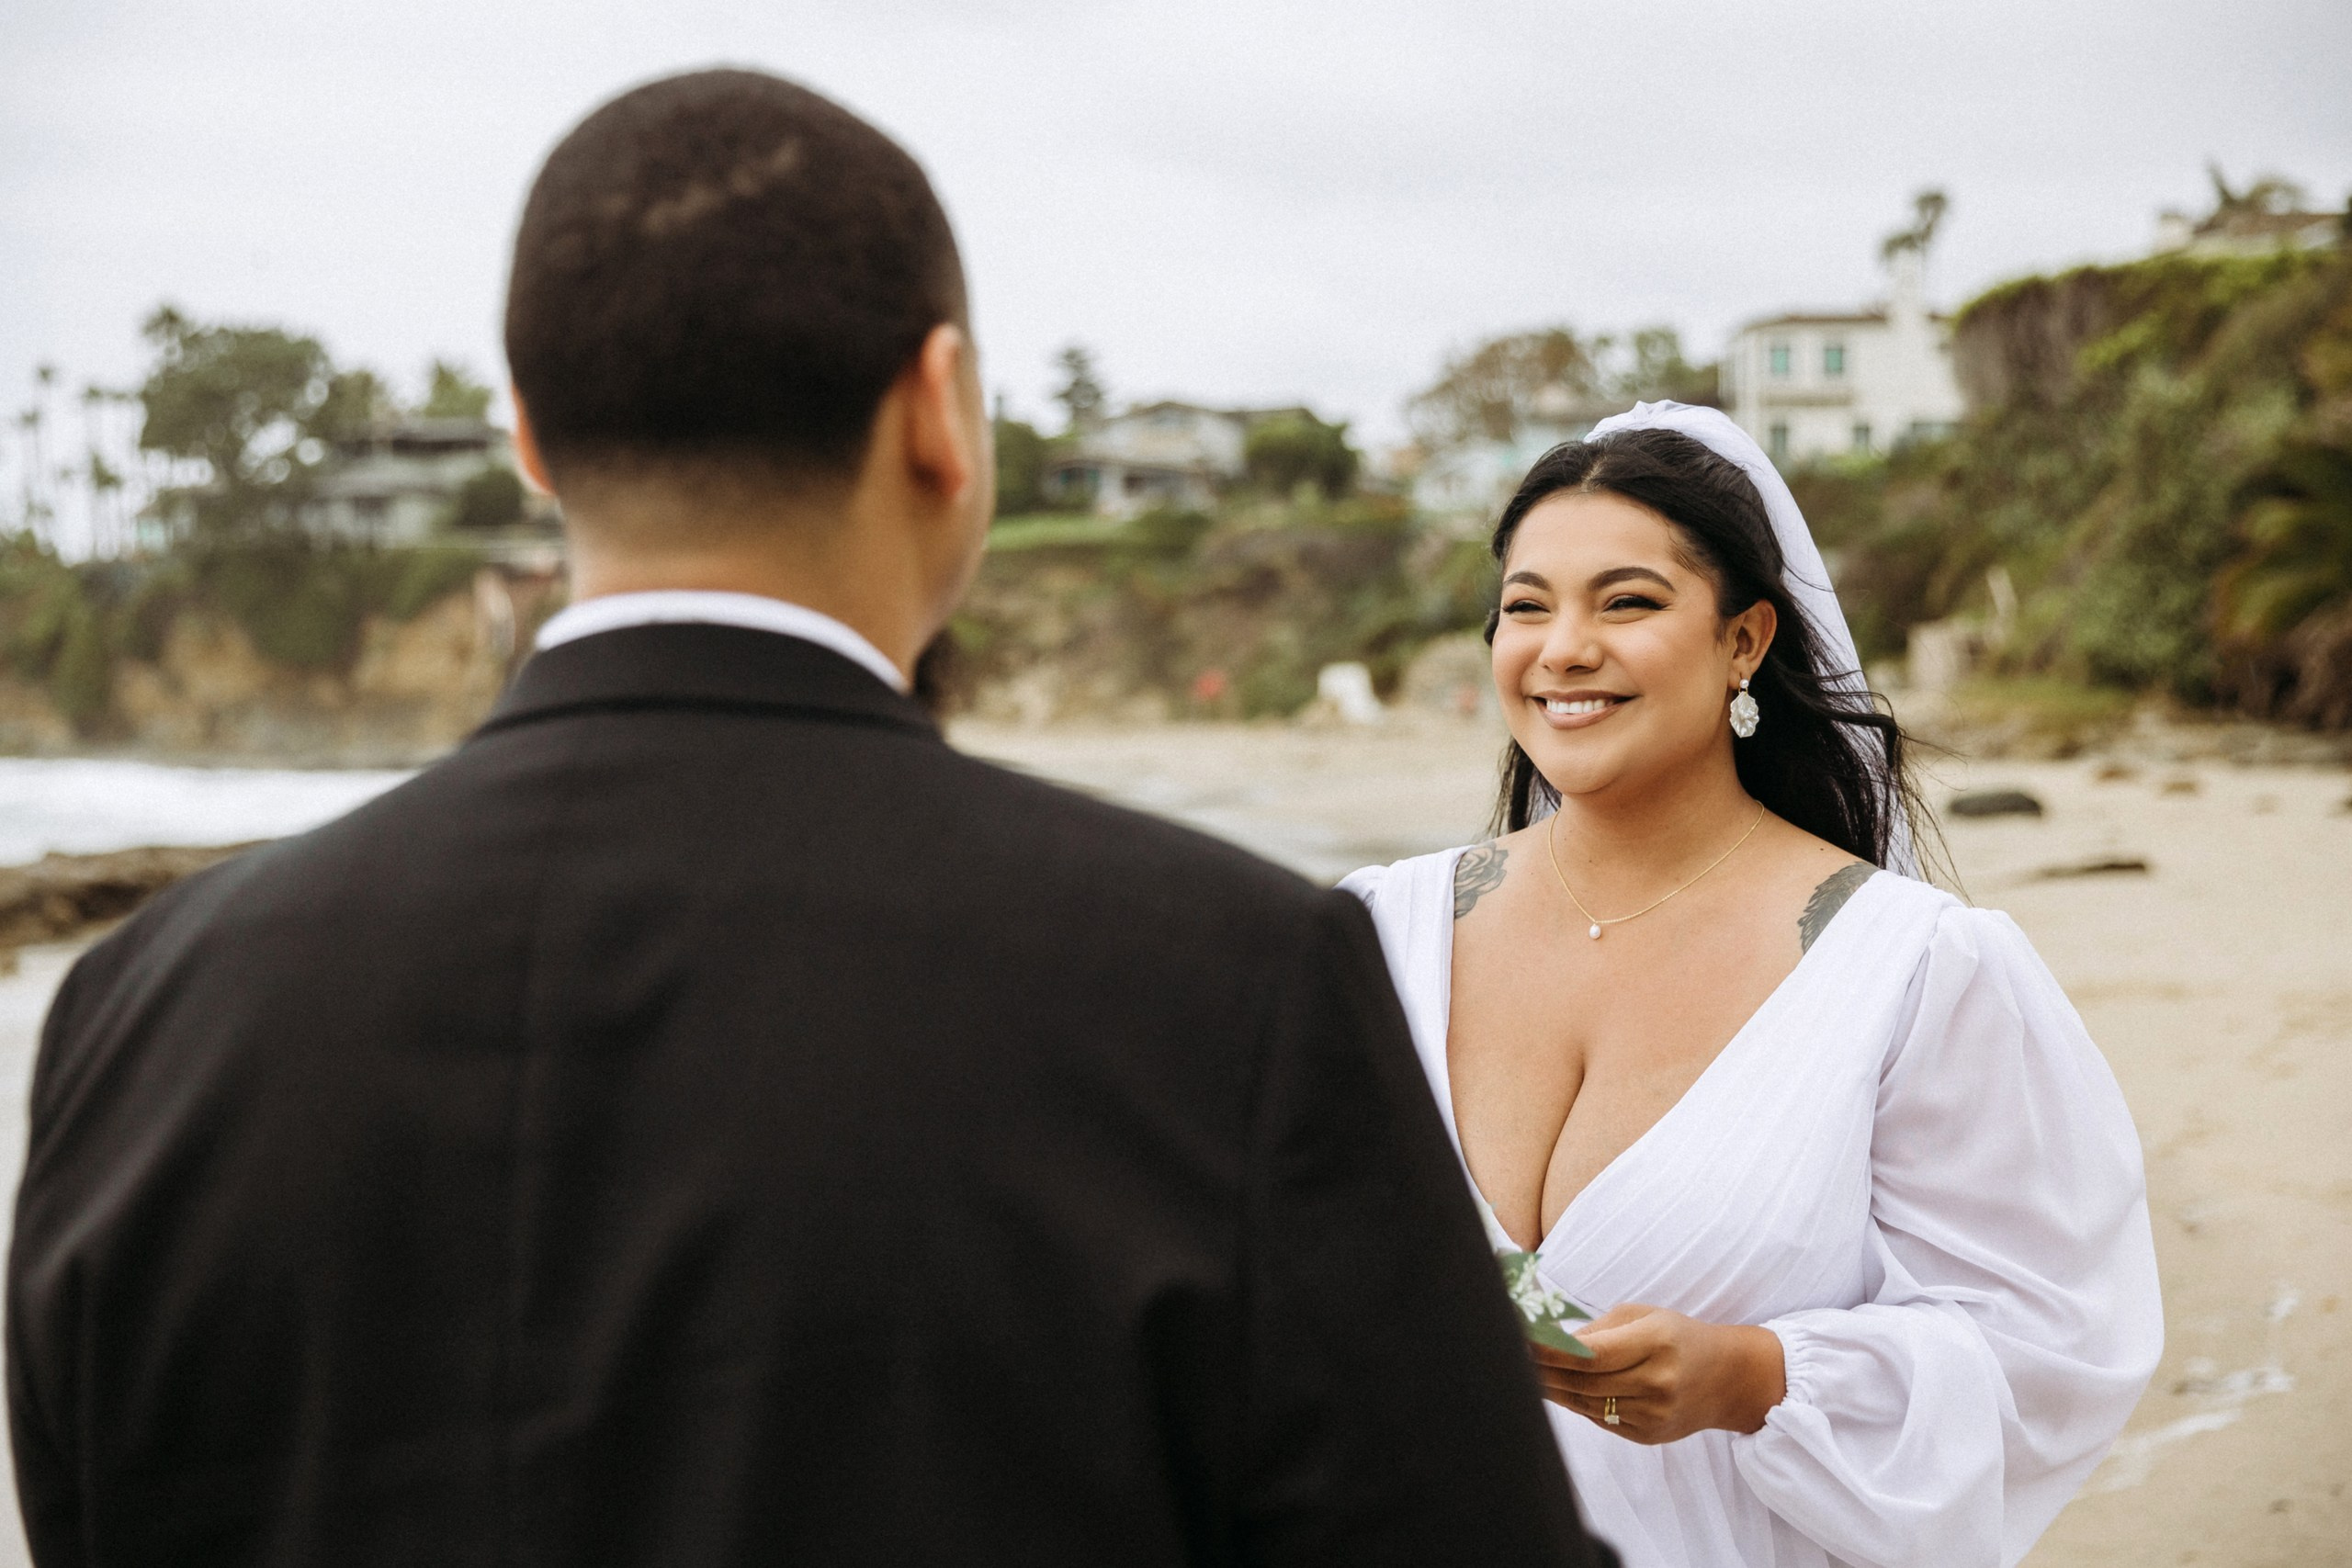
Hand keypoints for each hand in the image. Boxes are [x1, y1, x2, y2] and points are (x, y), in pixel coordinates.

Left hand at [1528, 1303, 1785, 1444]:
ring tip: (1527, 1375)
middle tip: (1512, 1358)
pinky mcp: (1649, 1436)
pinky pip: (1601, 1420)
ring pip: (1587, 1404)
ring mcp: (1654, 1414)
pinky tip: (1558, 1391)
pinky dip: (1576, 1404)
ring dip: (1553, 1390)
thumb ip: (1600, 1330)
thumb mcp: (1645, 1316)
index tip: (1522, 1342)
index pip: (1592, 1354)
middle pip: (1584, 1382)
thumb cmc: (1679, 1337)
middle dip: (1544, 1371)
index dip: (1551, 1352)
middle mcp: (1657, 1382)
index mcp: (1657, 1342)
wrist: (1728, 1379)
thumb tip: (1553, 1343)